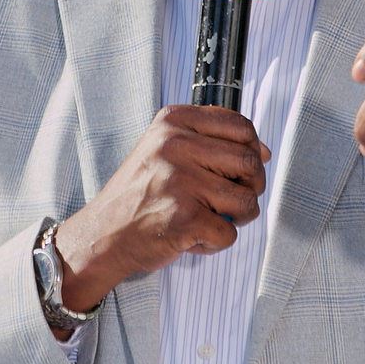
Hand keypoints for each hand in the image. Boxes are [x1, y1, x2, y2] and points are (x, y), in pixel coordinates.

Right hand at [53, 105, 269, 312]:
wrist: (101, 234)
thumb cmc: (139, 193)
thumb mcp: (164, 149)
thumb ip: (210, 142)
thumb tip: (263, 152)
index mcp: (174, 121)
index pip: (241, 126)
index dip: (252, 151)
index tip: (243, 168)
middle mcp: (176, 145)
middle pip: (249, 163)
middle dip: (251, 187)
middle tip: (232, 200)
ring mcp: (180, 181)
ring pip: (246, 200)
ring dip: (237, 217)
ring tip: (211, 219)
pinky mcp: (184, 218)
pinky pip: (229, 232)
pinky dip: (215, 242)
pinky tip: (192, 237)